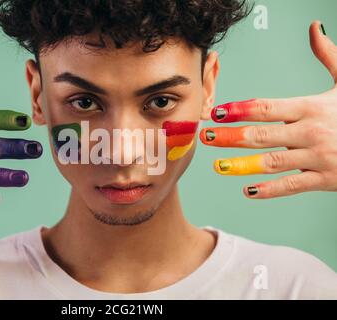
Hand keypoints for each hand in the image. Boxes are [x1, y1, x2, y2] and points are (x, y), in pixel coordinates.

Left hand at [199, 21, 336, 198]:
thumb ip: (329, 56)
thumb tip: (315, 28)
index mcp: (311, 107)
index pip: (266, 107)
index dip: (238, 110)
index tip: (215, 113)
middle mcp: (311, 132)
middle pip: (261, 135)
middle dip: (230, 137)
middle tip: (206, 138)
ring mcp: (318, 157)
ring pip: (272, 162)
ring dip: (242, 165)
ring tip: (218, 166)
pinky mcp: (325, 179)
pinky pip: (291, 186)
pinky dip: (268, 190)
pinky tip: (248, 191)